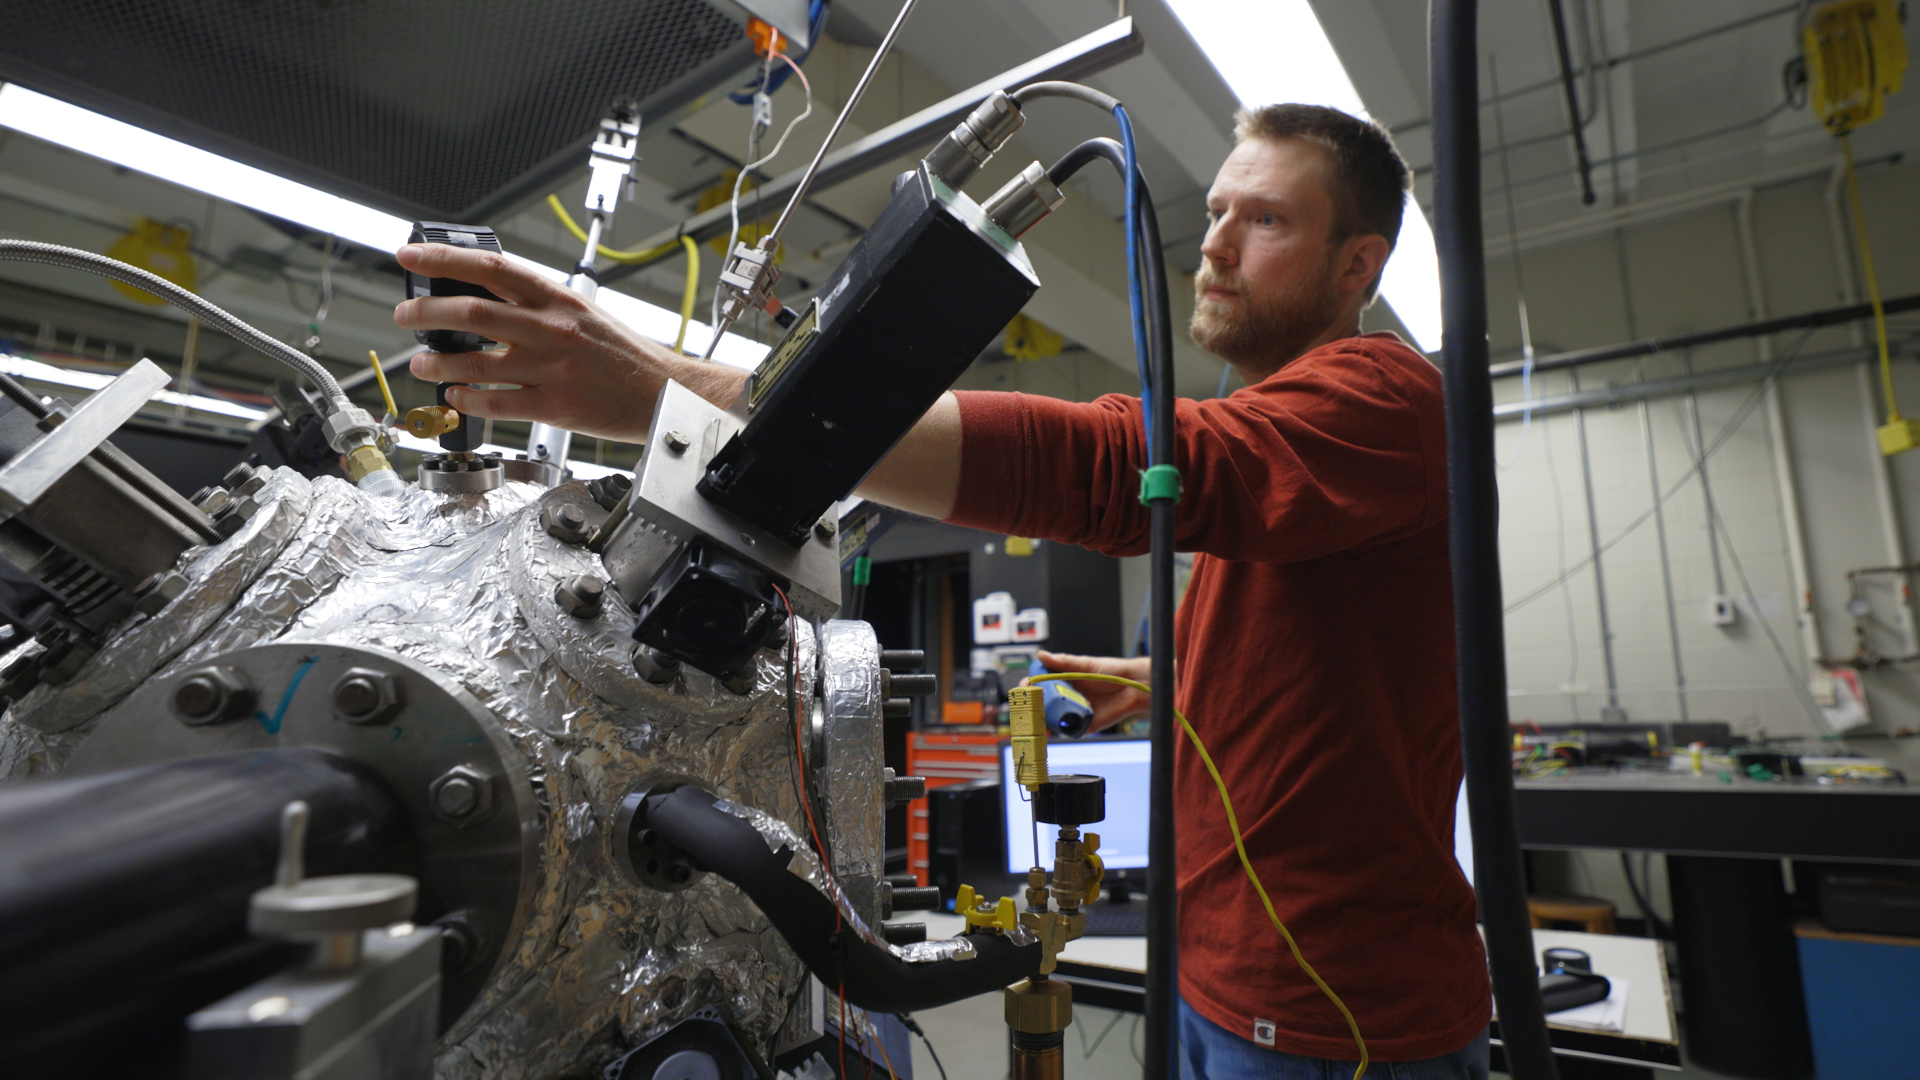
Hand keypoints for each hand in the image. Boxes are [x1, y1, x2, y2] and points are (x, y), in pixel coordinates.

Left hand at [392, 243, 743, 440]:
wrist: (664, 392)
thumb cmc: (624, 356)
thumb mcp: (584, 313)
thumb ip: (537, 305)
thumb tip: (483, 299)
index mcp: (558, 299)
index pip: (492, 269)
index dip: (444, 260)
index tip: (412, 256)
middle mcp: (552, 330)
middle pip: (472, 314)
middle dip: (427, 313)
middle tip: (406, 315)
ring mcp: (552, 369)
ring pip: (476, 363)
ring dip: (438, 363)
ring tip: (422, 363)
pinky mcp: (554, 406)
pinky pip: (496, 403)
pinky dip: (467, 400)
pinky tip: (455, 396)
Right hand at [1032, 650, 1151, 731]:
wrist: (1133, 687)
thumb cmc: (1112, 672)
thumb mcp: (1085, 664)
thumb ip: (1063, 662)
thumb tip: (1042, 655)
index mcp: (1065, 681)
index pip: (1041, 685)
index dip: (1030, 687)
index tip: (1025, 687)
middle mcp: (1067, 697)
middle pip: (1043, 705)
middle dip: (1031, 707)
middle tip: (1027, 706)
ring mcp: (1074, 712)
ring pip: (1052, 720)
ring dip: (1041, 721)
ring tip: (1035, 719)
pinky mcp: (1083, 725)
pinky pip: (1067, 730)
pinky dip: (1058, 731)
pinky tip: (1051, 729)